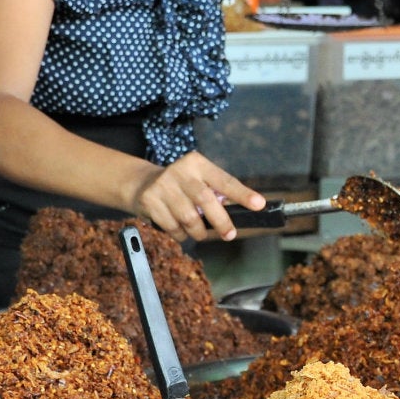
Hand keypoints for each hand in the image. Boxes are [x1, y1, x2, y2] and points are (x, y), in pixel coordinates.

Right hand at [129, 152, 264, 241]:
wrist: (140, 183)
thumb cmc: (180, 185)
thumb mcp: (199, 179)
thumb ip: (217, 192)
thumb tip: (244, 210)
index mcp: (198, 164)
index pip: (225, 181)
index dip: (242, 194)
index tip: (259, 204)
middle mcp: (180, 171)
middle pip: (206, 201)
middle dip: (221, 222)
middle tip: (229, 234)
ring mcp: (162, 186)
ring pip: (189, 218)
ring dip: (198, 232)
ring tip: (200, 233)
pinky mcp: (149, 201)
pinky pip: (172, 227)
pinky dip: (181, 234)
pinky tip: (181, 230)